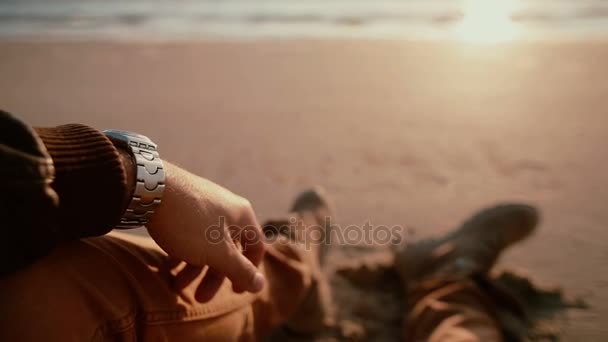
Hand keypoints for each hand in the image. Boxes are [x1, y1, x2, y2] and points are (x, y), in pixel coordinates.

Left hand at [146, 162, 265, 301]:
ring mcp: (204, 205)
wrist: (149, 189)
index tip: (234, 291)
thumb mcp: (218, 253)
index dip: (249, 271)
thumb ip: (240, 270)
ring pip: (206, 243)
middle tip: (199, 298)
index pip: (256, 246)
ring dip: (194, 268)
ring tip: (176, 286)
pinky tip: (167, 266)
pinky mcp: (183, 205)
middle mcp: (227, 208)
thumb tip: (261, 285)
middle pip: (228, 249)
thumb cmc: (190, 223)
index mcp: (242, 216)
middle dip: (213, 276)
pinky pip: (189, 234)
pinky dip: (182, 252)